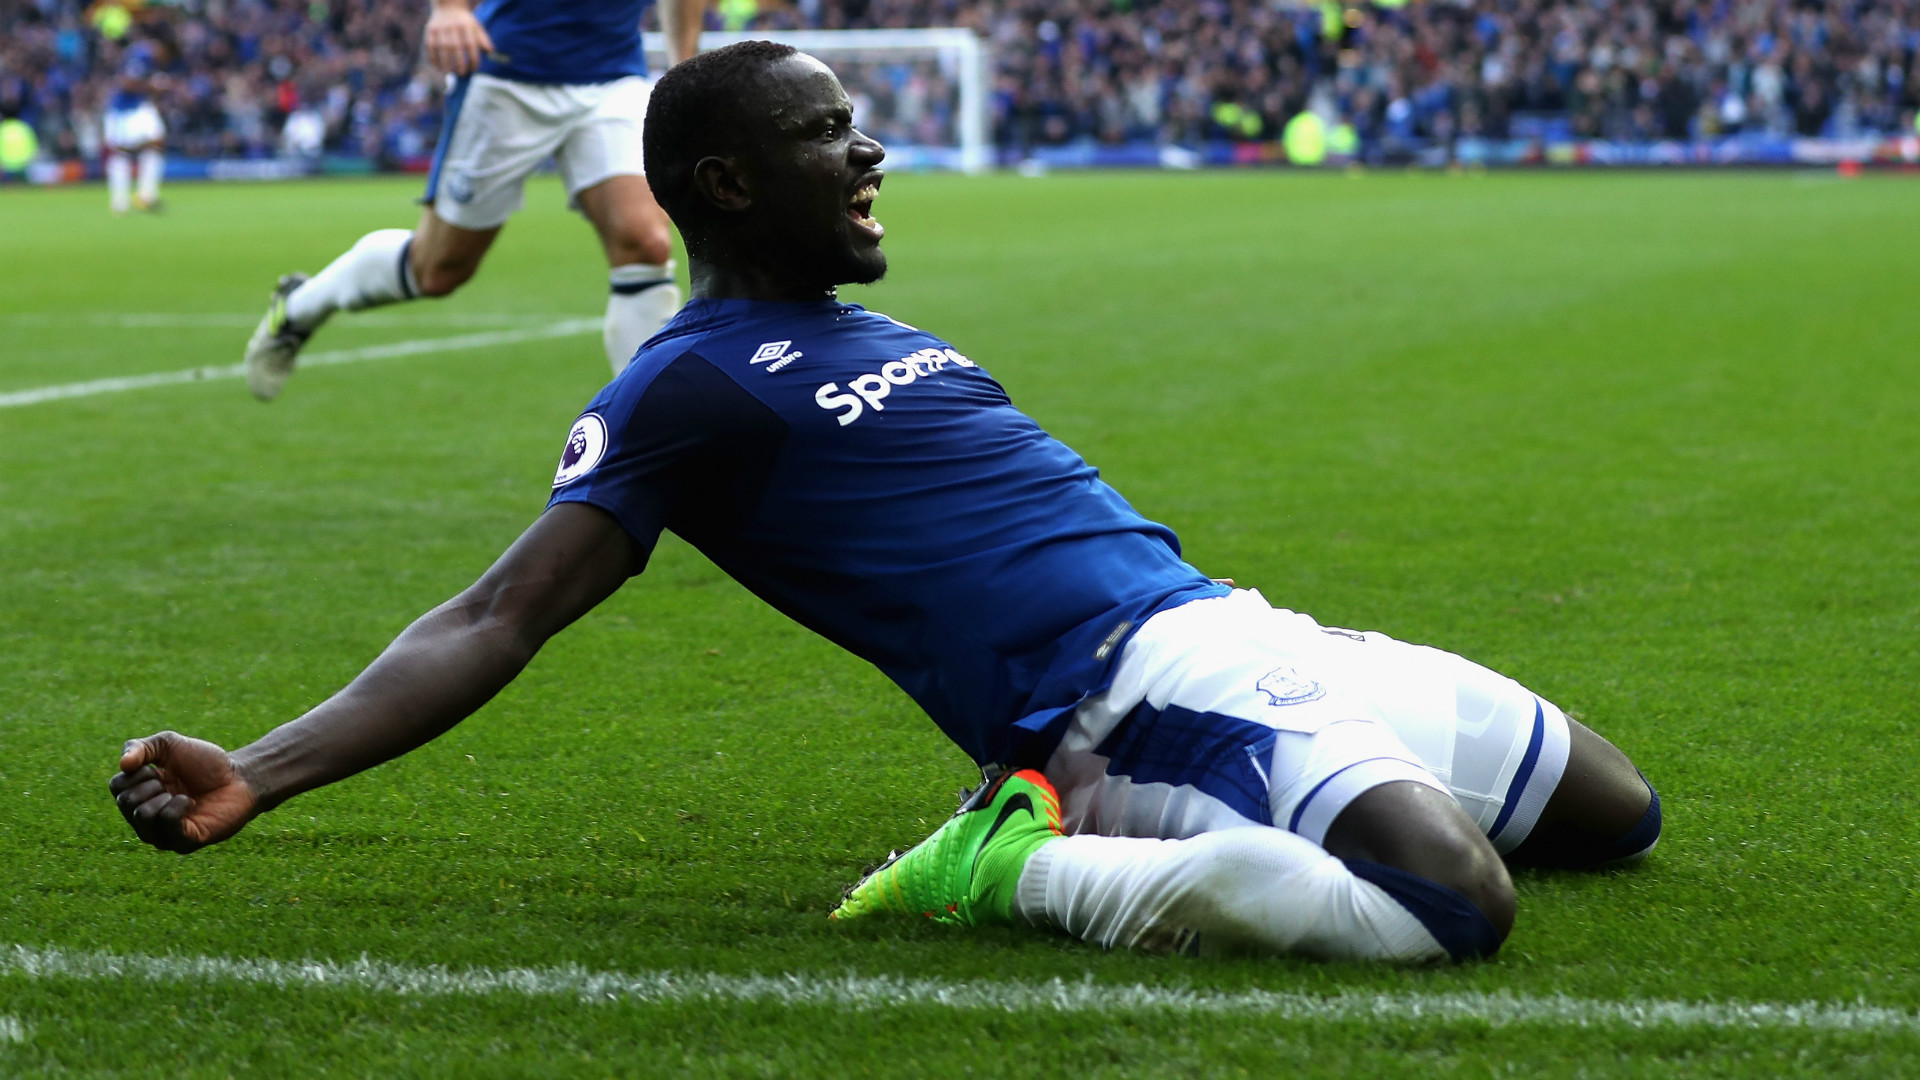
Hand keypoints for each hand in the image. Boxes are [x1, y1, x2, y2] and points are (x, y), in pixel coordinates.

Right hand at [108, 732, 260, 853]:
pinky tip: (190, 802)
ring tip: (184, 794)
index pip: (117, 786)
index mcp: (139, 796)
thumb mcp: (169, 744)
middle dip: (151, 784)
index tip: (160, 768)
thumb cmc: (206, 763)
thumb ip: (141, 747)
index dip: (138, 771)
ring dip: (164, 796)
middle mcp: (146, 819)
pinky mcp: (183, 843)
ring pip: (143, 816)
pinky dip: (177, 807)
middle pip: (126, 802)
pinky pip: (167, 825)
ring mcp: (163, 834)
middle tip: (172, 782)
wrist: (241, 777)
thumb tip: (123, 764)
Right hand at [424, 4, 494, 75]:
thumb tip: (491, 52)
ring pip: (441, 48)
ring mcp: (440, 28)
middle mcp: (453, 26)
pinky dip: (433, 58)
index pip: (471, 45)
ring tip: (449, 73)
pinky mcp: (430, 30)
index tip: (474, 69)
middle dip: (458, 62)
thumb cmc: (465, 22)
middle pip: (455, 47)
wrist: (448, 6)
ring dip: (445, 62)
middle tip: (462, 74)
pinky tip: (437, 67)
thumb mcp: (476, 27)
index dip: (473, 59)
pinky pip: (430, 46)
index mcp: (466, 26)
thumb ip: (483, 39)